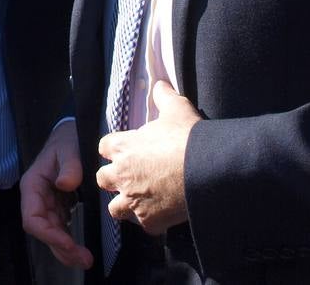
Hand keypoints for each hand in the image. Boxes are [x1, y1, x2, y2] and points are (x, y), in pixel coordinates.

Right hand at [21, 120, 91, 269]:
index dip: (48, 235)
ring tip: (85, 259)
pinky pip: (61, 227)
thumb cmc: (68, 139)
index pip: (32, 218)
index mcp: (32, 185)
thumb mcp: (69, 148)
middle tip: (84, 259)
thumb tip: (65, 184)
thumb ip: (69, 165)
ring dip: (65, 249)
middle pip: (43, 230)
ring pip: (52, 232)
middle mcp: (36, 198)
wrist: (74, 133)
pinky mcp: (59, 206)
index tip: (68, 243)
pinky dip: (70, 240)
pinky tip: (82, 249)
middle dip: (61, 247)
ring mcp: (47, 203)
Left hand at [96, 80, 198, 235]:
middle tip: (132, 176)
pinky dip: (151, 220)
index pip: (104, 147)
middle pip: (102, 179)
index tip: (126, 150)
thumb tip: (159, 84)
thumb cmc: (188, 138)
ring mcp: (133, 200)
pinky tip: (163, 213)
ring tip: (142, 199)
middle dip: (114, 179)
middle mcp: (121, 175)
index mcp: (123, 147)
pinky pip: (144, 224)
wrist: (207, 170)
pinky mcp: (149, 220)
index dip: (114, 149)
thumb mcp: (176, 108)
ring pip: (115, 208)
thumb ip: (163, 96)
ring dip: (126, 204)